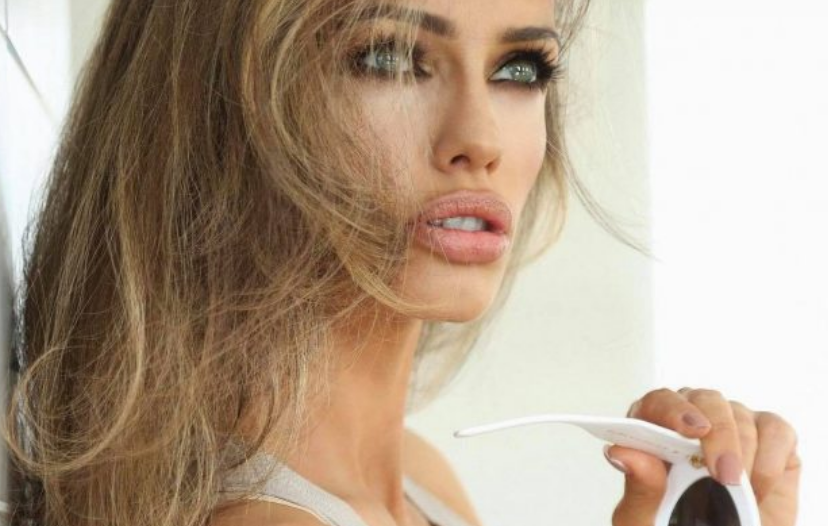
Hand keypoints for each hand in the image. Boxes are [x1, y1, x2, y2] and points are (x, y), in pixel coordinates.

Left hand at [604, 387, 799, 525]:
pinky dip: (769, 460)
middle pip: (705, 400)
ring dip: (742, 455)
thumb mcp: (646, 517)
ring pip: (740, 415)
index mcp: (654, 429)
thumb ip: (639, 486)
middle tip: (724, 474)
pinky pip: (775, 430)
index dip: (673, 410)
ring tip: (736, 492)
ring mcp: (731, 424)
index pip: (659, 402)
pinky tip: (756, 490)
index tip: (689, 429)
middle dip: (718, 435)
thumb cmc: (671, 524)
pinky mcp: (769, 437)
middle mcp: (693, 418)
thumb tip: (622, 453)